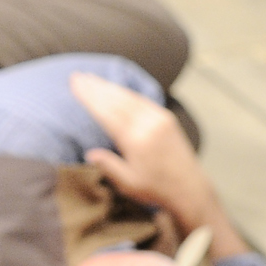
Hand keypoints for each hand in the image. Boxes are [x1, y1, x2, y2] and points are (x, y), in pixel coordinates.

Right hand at [68, 72, 249, 260]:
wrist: (189, 188)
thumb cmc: (156, 189)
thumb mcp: (128, 183)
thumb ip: (108, 165)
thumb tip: (89, 152)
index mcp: (136, 140)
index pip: (107, 113)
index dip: (90, 98)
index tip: (76, 85)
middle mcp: (148, 125)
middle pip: (117, 101)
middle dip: (96, 87)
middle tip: (78, 76)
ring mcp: (159, 119)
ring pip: (130, 98)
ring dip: (110, 87)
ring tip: (92, 79)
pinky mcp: (167, 118)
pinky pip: (143, 101)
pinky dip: (127, 93)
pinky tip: (116, 89)